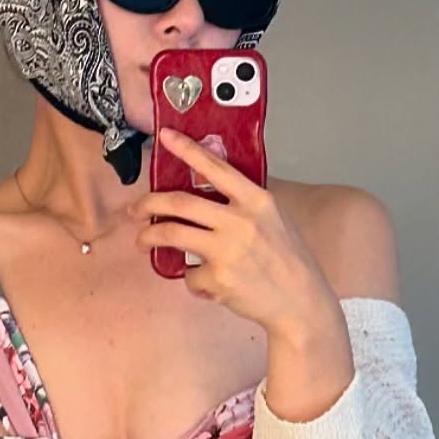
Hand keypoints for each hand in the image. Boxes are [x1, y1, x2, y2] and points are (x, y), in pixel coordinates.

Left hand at [131, 128, 339, 340]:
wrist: (301, 302)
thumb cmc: (287, 260)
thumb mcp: (274, 219)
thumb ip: (243, 203)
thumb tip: (206, 187)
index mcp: (257, 200)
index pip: (216, 167)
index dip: (187, 149)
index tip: (165, 135)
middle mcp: (241, 221)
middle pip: (180, 202)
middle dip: (148, 203)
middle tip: (136, 209)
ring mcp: (228, 250)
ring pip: (171, 234)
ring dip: (149, 238)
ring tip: (143, 242)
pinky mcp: (218, 278)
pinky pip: (189, 274)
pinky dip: (192, 279)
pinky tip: (206, 283)